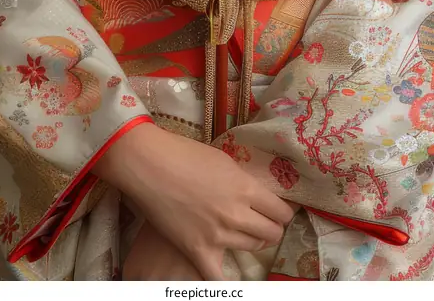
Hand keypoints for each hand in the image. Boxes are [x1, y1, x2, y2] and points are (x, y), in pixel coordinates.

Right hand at [94, 122, 293, 278]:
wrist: (150, 165)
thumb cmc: (185, 154)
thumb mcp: (223, 161)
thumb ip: (241, 181)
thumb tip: (254, 194)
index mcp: (246, 188)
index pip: (280, 211)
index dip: (284, 213)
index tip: (281, 213)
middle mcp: (237, 214)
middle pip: (271, 233)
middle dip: (273, 229)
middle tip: (267, 225)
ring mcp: (218, 235)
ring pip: (251, 248)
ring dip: (253, 242)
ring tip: (248, 236)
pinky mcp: (197, 250)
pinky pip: (218, 277)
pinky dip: (226, 280)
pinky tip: (231, 279)